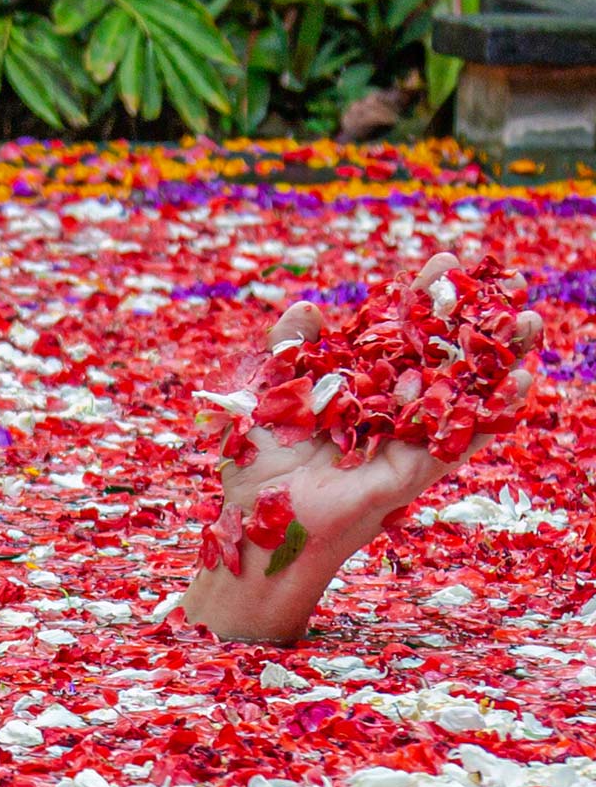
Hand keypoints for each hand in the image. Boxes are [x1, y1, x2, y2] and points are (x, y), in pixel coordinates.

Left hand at [222, 250, 543, 555]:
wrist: (260, 528)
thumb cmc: (256, 470)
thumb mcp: (264, 397)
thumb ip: (287, 351)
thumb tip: (311, 307)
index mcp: (356, 388)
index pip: (396, 334)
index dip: (421, 298)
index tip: (446, 259)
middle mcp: (388, 410)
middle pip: (438, 356)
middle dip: (471, 318)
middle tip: (506, 277)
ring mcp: (407, 440)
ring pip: (461, 393)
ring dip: (499, 358)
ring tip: (530, 321)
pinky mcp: (416, 472)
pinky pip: (461, 439)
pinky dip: (493, 412)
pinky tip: (523, 379)